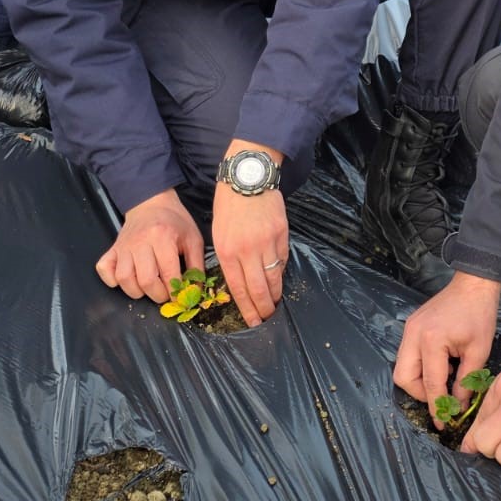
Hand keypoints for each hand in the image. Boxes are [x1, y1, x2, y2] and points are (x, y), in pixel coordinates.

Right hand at [96, 189, 204, 303]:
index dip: (175, 292)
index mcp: (162, 237)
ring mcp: (123, 246)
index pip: (168, 273)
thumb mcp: (193, 239)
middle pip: (145, 280)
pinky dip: (112, 280)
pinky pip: (104, 269)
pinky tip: (127, 279)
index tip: (179, 297)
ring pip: (124, 278)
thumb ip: (196, 266)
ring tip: (147, 288)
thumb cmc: (174, 221)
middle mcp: (140, 242)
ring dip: (136, 290)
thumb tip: (195, 291)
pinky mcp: (112, 249)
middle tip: (164, 293)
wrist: (152, 203)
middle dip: (157, 295)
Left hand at [212, 183, 289, 326]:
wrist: (247, 178)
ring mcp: (266, 243)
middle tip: (268, 319)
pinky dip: (280, 272)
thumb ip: (227, 257)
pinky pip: (282, 260)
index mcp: (226, 251)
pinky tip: (278, 278)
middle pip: (259, 288)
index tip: (253, 322)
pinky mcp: (281, 234)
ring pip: (274, 278)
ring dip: (275, 294)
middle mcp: (247, 250)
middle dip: (264, 308)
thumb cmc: (228, 205)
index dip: (247, 309)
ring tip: (275, 304)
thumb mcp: (218, 233)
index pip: (238, 289)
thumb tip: (239, 281)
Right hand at [393, 270, 500, 417]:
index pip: (431, 384)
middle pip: (403, 378)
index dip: (438, 407)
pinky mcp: (410, 326)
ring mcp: (408, 329)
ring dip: (420, 381)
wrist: (473, 284)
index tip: (444, 425)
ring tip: (444, 380)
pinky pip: (407, 355)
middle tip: (441, 399)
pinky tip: (441, 365)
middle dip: (420, 395)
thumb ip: (466, 382)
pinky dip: (420, 367)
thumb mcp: (478, 351)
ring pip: (402, 368)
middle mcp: (413, 335)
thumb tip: (458, 407)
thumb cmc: (480, 315)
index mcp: (431, 340)